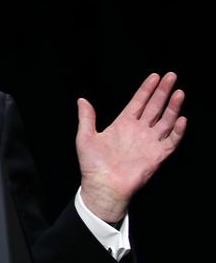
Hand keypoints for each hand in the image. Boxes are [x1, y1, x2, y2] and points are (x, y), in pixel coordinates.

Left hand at [76, 72, 186, 222]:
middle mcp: (138, 131)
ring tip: (179, 92)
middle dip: (163, 91)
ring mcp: (149, 142)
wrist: (103, 186)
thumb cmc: (93, 165)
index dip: (146, 89)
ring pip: (165, 120)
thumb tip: (82, 100)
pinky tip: (181, 118)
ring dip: (172, 107)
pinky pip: (171, 141)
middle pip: (154, 107)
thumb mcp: (85, 137)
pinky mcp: (157, 155)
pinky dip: (177, 130)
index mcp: (123, 124)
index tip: (155, 76)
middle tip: (172, 76)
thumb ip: (87, 117)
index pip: (138, 102)